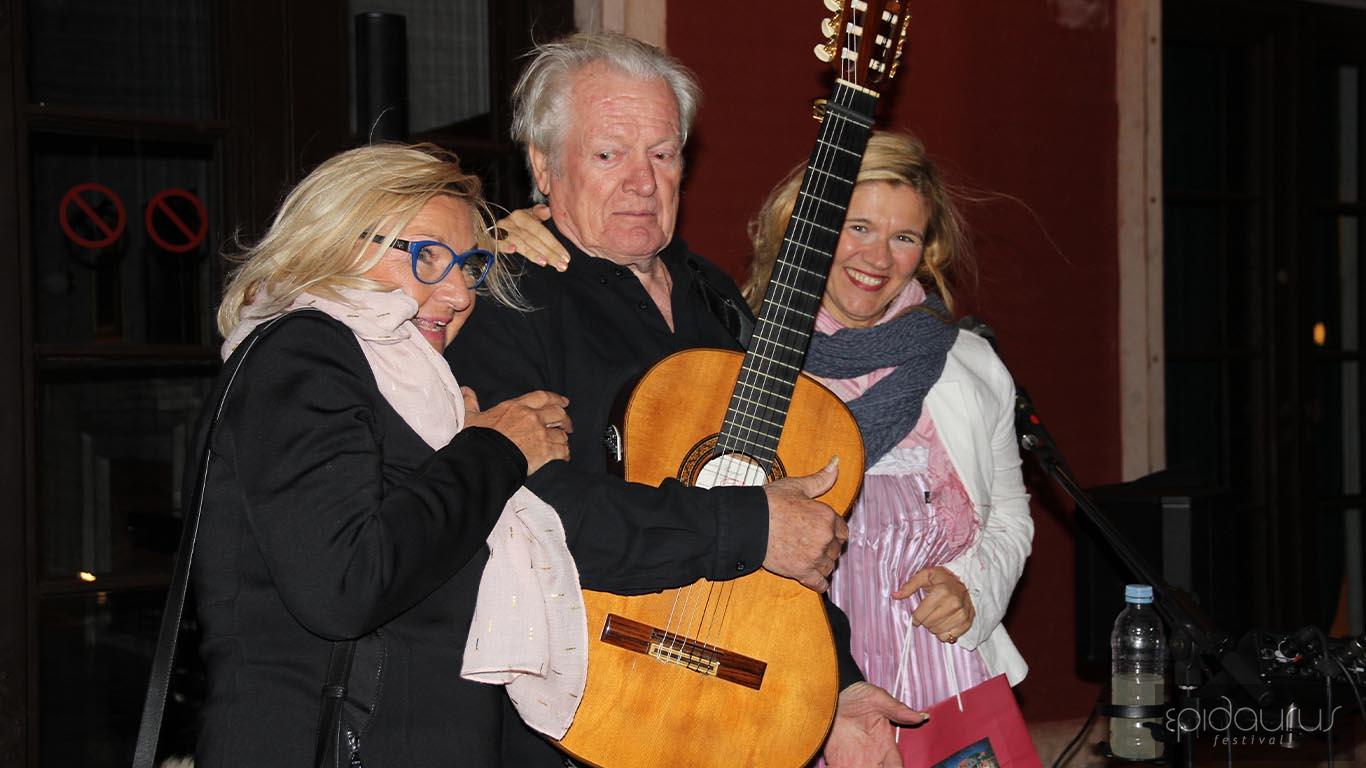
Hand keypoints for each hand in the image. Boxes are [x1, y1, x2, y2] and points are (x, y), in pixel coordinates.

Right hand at [461, 387, 571, 473]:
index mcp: (516, 406)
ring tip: (562, 444)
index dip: (555, 398)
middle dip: (565, 419)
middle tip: (567, 425)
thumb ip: (470, 403)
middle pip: (558, 413)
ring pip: (561, 433)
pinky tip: (563, 457)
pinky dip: (565, 454)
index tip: (563, 402)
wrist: (483, 460)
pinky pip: (563, 450)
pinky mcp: (546, 451)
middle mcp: (531, 417)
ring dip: (563, 439)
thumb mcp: (469, 418)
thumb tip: (466, 390)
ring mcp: (540, 434)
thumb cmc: (476, 439)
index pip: (542, 397)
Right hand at [495, 204, 567, 270]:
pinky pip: (497, 242)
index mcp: (522, 217)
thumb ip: (537, 214)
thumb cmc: (510, 225)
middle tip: (562, 265)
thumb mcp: (524, 216)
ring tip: (545, 262)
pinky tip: (512, 250)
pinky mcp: (491, 239)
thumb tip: (548, 210)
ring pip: (520, 243)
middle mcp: (512, 223)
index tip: (566, 257)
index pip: (541, 232)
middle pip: (533, 240)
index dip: (554, 244)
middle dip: (549, 253)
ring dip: (533, 253)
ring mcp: (501, 232)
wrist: (483, 227)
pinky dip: (504, 245)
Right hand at [761, 457, 845, 591]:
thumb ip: (821, 478)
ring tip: (808, 556)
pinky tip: (813, 577)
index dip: (832, 531)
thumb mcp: (797, 486)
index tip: (821, 531)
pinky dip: (819, 582)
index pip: (842, 531)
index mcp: (827, 517)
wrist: (747, 523)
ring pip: (829, 566)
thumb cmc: (770, 502)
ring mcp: (814, 557)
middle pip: (835, 549)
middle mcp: (824, 538)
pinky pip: (820, 583)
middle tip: (810, 542)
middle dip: (826, 547)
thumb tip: (837, 462)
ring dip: (822, 563)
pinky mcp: (802, 572)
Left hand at [823, 682, 927, 767]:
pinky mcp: (837, 761)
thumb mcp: (878, 699)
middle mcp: (871, 757)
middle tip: (865, 766)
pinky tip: (837, 767)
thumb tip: (921, 716)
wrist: (830, 695)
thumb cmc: (856, 695)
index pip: (896, 767)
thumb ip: (898, 710)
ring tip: (853, 767)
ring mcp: (854, 761)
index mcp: (885, 745)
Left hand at [892, 566, 974, 643]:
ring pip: (938, 632)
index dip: (915, 617)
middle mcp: (953, 603)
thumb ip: (909, 586)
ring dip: (934, 627)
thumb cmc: (942, 579)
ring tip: (936, 617)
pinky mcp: (967, 621)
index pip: (921, 615)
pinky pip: (950, 637)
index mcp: (941, 592)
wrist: (965, 581)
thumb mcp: (924, 576)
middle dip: (924, 621)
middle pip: (929, 624)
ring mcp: (962, 613)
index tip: (916, 615)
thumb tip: (894, 595)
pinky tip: (944, 624)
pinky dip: (945, 633)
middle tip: (928, 613)